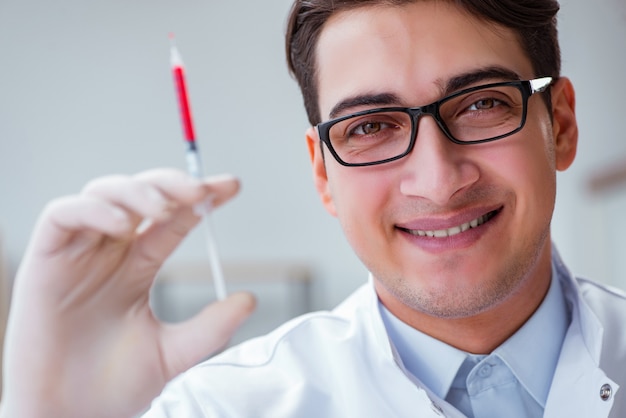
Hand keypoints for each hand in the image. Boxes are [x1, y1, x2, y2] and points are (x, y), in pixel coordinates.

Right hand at [0, 169, 255, 417]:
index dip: (201, 198)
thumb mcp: (173, 354)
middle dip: (172, 184)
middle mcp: (109, 253)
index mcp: (138, 267)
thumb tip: (249, 300)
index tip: (231, 187)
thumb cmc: (113, 388)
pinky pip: (62, 216)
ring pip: (103, 194)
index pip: (173, 218)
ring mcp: (78, 255)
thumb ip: (210, 327)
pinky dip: (93, 210)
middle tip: (201, 190)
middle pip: (140, 195)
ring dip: (136, 191)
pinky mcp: (45, 262)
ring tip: (164, 209)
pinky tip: (121, 226)